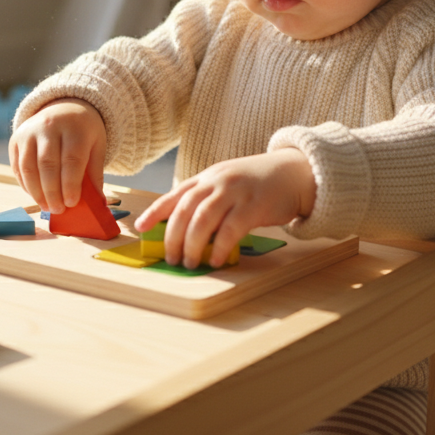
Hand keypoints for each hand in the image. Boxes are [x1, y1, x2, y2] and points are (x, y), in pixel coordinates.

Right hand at [9, 98, 105, 213]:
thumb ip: (95, 172)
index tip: (72, 203)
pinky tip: (36, 196)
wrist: (64, 107)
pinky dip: (26, 185)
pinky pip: (18, 166)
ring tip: (47, 207)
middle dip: (52, 192)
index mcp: (74, 127)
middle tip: (58, 210)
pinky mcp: (15, 139)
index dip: (70, 184)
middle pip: (47, 164)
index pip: (71, 159)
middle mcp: (49, 126)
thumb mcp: (96, 146)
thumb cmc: (83, 132)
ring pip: (28, 167)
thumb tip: (97, 203)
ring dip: (37, 192)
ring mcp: (29, 132)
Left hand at [135, 148, 315, 268]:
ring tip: (190, 263)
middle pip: (185, 210)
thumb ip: (208, 200)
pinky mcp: (254, 205)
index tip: (140, 227)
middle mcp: (217, 181)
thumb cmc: (258, 183)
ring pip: (203, 219)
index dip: (155, 212)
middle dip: (173, 236)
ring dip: (193, 244)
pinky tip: (217, 259)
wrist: (294, 172)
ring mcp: (235, 192)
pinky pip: (231, 228)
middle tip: (171, 257)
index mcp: (207, 177)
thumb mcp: (228, 184)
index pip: (175, 195)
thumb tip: (186, 232)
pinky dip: (220, 246)